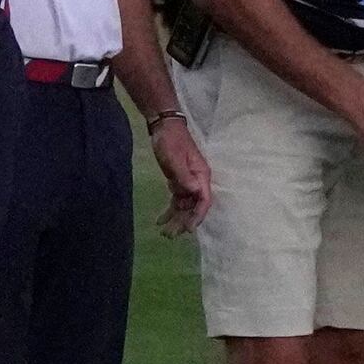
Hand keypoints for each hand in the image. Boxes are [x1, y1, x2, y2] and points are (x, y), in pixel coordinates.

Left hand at [146, 111, 211, 230]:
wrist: (163, 127)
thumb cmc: (171, 140)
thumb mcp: (174, 157)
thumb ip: (184, 175)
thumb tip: (196, 191)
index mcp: (201, 175)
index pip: (204, 199)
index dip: (198, 215)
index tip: (189, 228)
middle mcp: (197, 181)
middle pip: (194, 206)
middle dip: (184, 222)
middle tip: (171, 235)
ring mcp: (188, 182)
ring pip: (184, 206)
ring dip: (176, 220)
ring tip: (165, 234)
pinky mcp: (178, 182)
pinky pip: (175, 201)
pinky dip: (169, 211)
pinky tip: (160, 222)